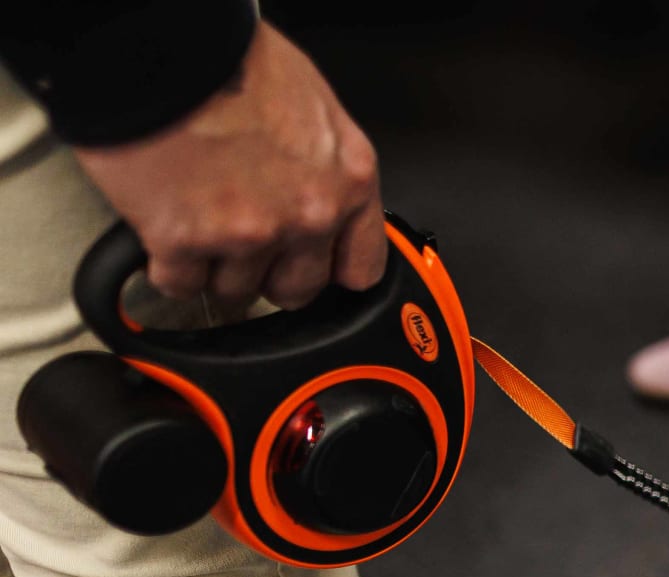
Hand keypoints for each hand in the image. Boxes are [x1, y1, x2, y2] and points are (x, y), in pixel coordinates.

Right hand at [71, 23, 384, 309]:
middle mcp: (308, 213)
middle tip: (242, 235)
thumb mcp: (312, 105)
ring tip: (197, 212)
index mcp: (348, 179)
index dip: (328, 268)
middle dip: (268, 270)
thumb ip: (324, 162)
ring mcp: (249, 233)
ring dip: (214, 263)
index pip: (361, 267)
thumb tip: (319, 190)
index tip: (311, 265)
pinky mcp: (185, 241)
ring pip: (236, 289)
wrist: (160, 47)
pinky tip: (165, 227)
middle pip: (296, 288)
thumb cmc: (231, 60)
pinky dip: (168, 264)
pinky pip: (180, 283)